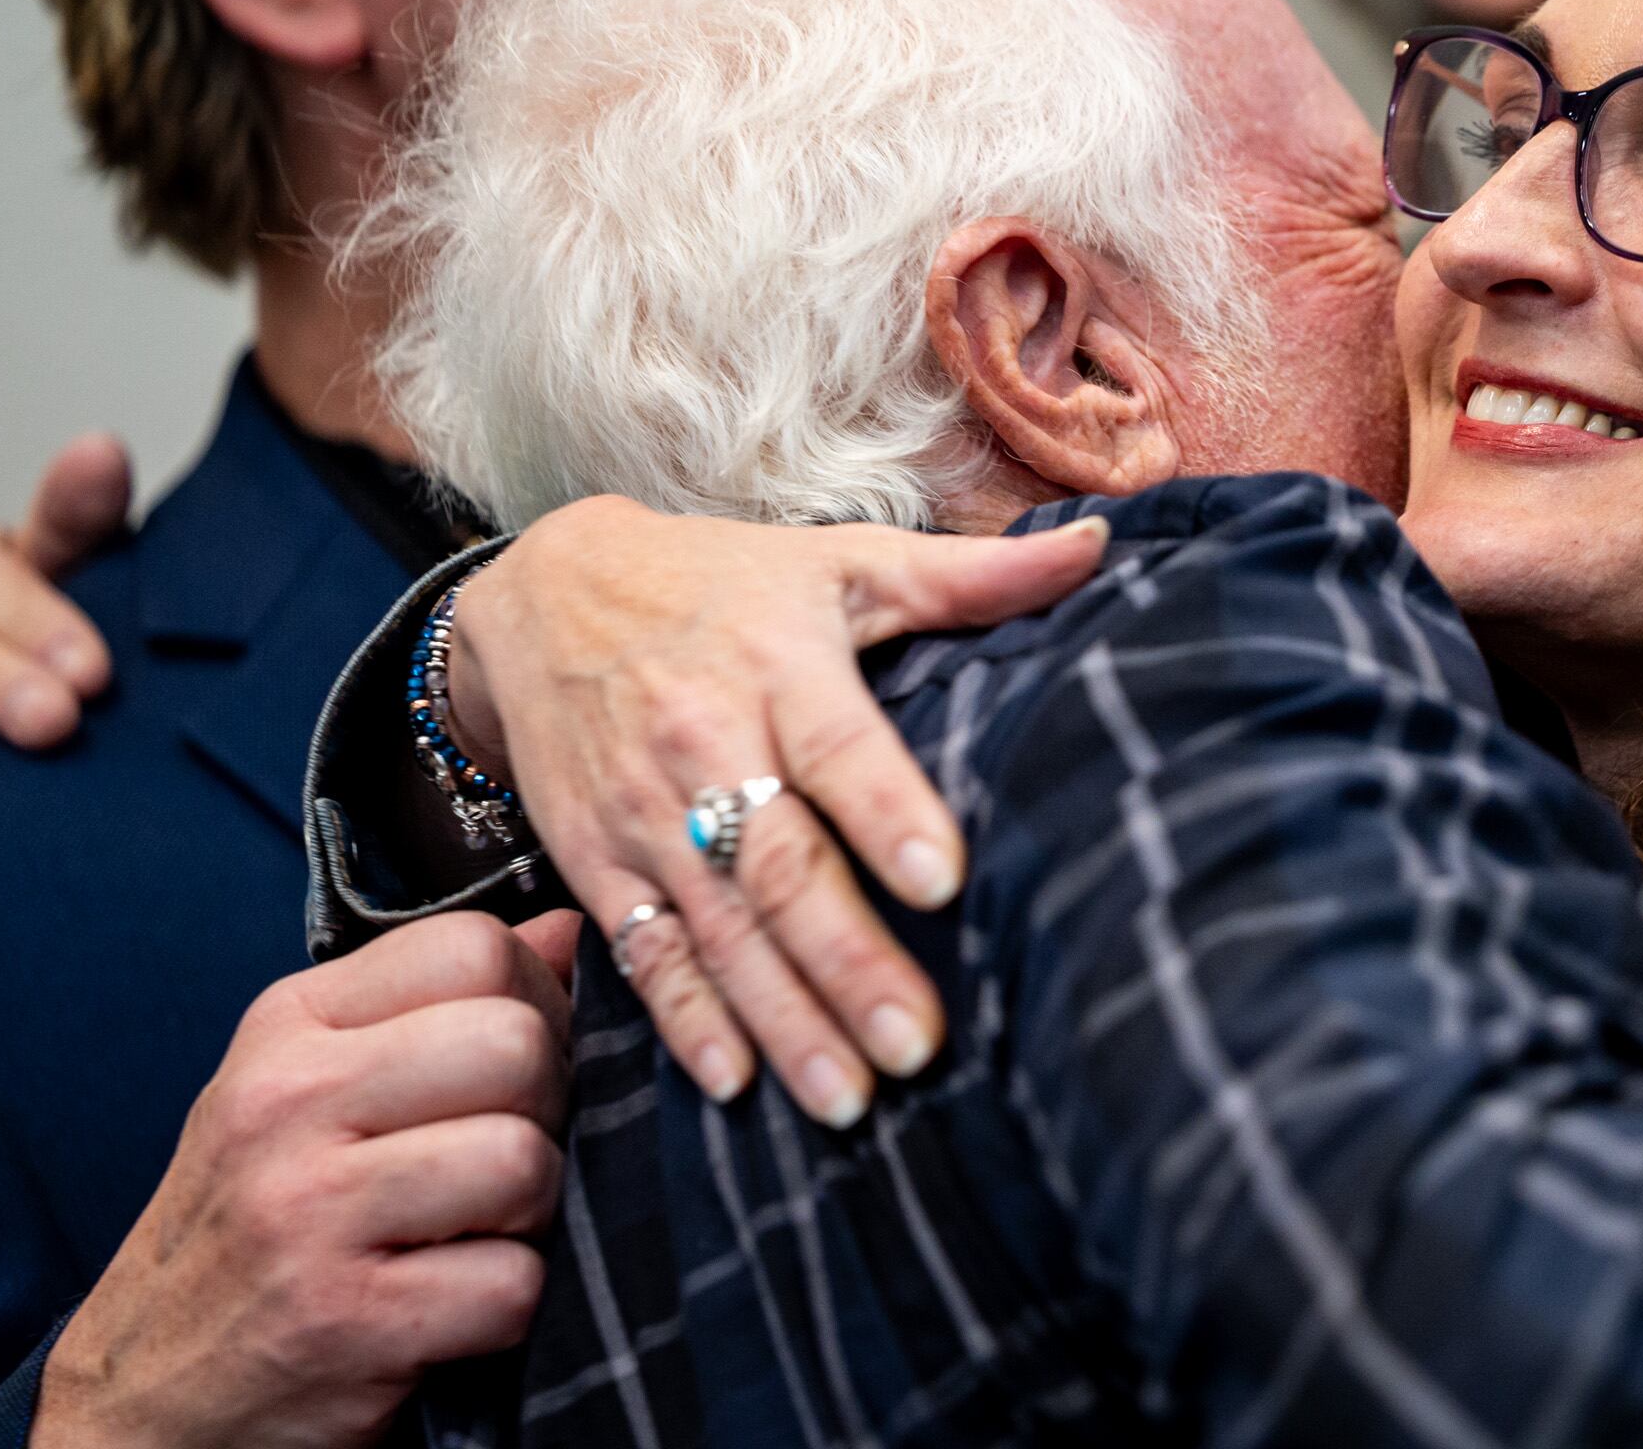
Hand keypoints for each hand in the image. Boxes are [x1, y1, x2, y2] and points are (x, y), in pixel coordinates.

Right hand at [30, 910, 578, 1448]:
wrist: (145, 1395)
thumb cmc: (257, 1227)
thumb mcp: (314, 1087)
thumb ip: (436, 1004)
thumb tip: (568, 931)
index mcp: (289, 1026)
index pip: (472, 948)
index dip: (535, 1004)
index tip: (509, 1069)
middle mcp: (288, 1103)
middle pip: (516, 1047)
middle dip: (545, 1110)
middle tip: (498, 1164)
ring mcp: (308, 1213)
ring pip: (524, 1161)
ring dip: (532, 1215)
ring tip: (471, 1236)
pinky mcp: (344, 1322)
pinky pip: (511, 1285)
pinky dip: (506, 1308)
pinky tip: (449, 1308)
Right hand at [446, 495, 1109, 1122]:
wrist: (545, 593)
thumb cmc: (725, 582)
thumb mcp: (840, 560)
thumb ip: (968, 574)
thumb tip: (1096, 545)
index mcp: (778, 665)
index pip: (835, 747)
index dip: (885, 810)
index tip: (942, 880)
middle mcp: (704, 742)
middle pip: (777, 864)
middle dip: (844, 959)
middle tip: (914, 1045)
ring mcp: (643, 812)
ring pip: (717, 928)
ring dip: (780, 1017)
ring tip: (848, 1097)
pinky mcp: (597, 862)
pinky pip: (643, 951)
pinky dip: (683, 1020)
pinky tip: (733, 1082)